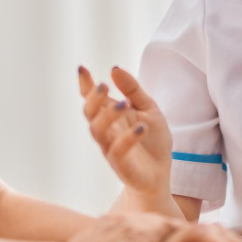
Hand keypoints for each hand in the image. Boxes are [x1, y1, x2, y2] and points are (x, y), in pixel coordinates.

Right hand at [78, 66, 172, 196]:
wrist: (160, 174)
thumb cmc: (152, 139)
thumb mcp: (148, 108)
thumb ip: (132, 89)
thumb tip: (114, 68)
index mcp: (110, 114)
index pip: (92, 97)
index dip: (85, 83)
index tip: (81, 68)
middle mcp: (106, 130)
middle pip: (90, 112)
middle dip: (94, 99)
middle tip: (104, 86)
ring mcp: (110, 147)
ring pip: (98, 130)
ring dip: (108, 116)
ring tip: (124, 104)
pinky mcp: (121, 164)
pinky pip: (118, 150)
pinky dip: (128, 138)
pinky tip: (141, 128)